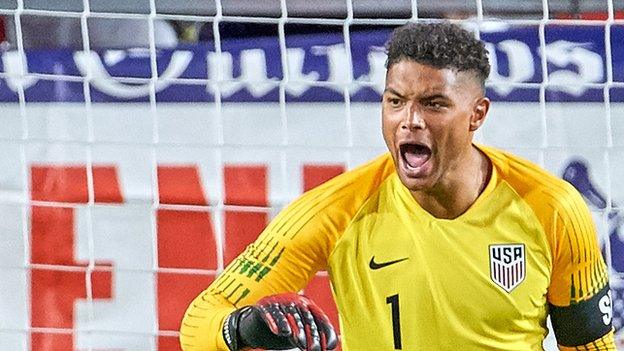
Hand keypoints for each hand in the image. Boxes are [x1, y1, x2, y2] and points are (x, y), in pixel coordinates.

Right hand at [223, 293, 338, 350]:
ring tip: (299, 342)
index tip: (327, 348)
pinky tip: (281, 332)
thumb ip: (310, 337)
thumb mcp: (298, 335)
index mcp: (306, 306)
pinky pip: (272, 312)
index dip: (325, 332)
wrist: (252, 326)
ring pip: (291, 314)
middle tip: (313, 349)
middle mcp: (294, 300)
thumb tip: (328, 346)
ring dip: (296, 330)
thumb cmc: (280, 331)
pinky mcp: (264, 306)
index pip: (320, 318)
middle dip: (311, 334)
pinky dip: (277, 322)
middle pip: (307, 317)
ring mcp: (279, 302)